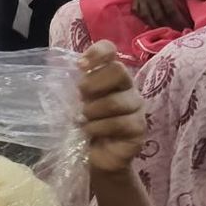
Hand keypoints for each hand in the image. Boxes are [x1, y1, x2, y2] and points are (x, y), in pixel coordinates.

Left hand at [79, 40, 145, 173]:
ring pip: (115, 101)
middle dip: (93, 84)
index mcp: (111, 75)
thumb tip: (66, 70)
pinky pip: (118, 123)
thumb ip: (76, 84)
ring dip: (92, 111)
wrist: (97, 155)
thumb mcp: (77, 100)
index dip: (97, 52)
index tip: (80, 66)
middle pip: (118, 71)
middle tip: (81, 97)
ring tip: (83, 119)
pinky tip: (89, 131)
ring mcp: (137, 107)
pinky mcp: (139, 128)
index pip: (111, 51)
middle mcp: (128, 87)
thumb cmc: (86, 122)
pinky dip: (97, 128)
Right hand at [133, 0, 205, 29]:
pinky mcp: (135, 0)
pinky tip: (152, 24)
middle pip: (160, 17)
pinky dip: (144, 20)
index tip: (188, 28)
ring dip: (157, 26)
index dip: (180, 22)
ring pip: (148, 18)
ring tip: (167, 31)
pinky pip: (138, 13)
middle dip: (170, 27)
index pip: (171, 12)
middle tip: (179, 33)